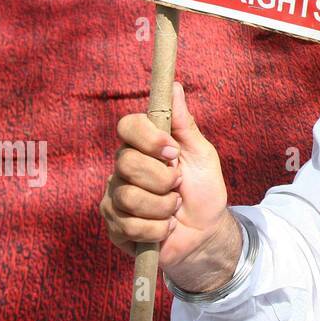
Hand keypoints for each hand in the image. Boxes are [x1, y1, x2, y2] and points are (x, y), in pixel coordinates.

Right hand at [100, 83, 234, 289]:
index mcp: (143, 146)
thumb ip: (185, 124)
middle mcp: (123, 169)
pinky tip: (165, 228)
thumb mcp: (202, 154)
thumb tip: (175, 87)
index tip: (173, 151)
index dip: (148, 138)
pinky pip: (129, 225)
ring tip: (174, 209)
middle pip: (126, 162)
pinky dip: (157, 229)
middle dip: (162, 179)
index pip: (127, 126)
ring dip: (163, 207)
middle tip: (179, 186)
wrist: (205, 232)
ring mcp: (114, 198)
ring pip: (128, 196)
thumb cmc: (203, 189)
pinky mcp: (114, 226)